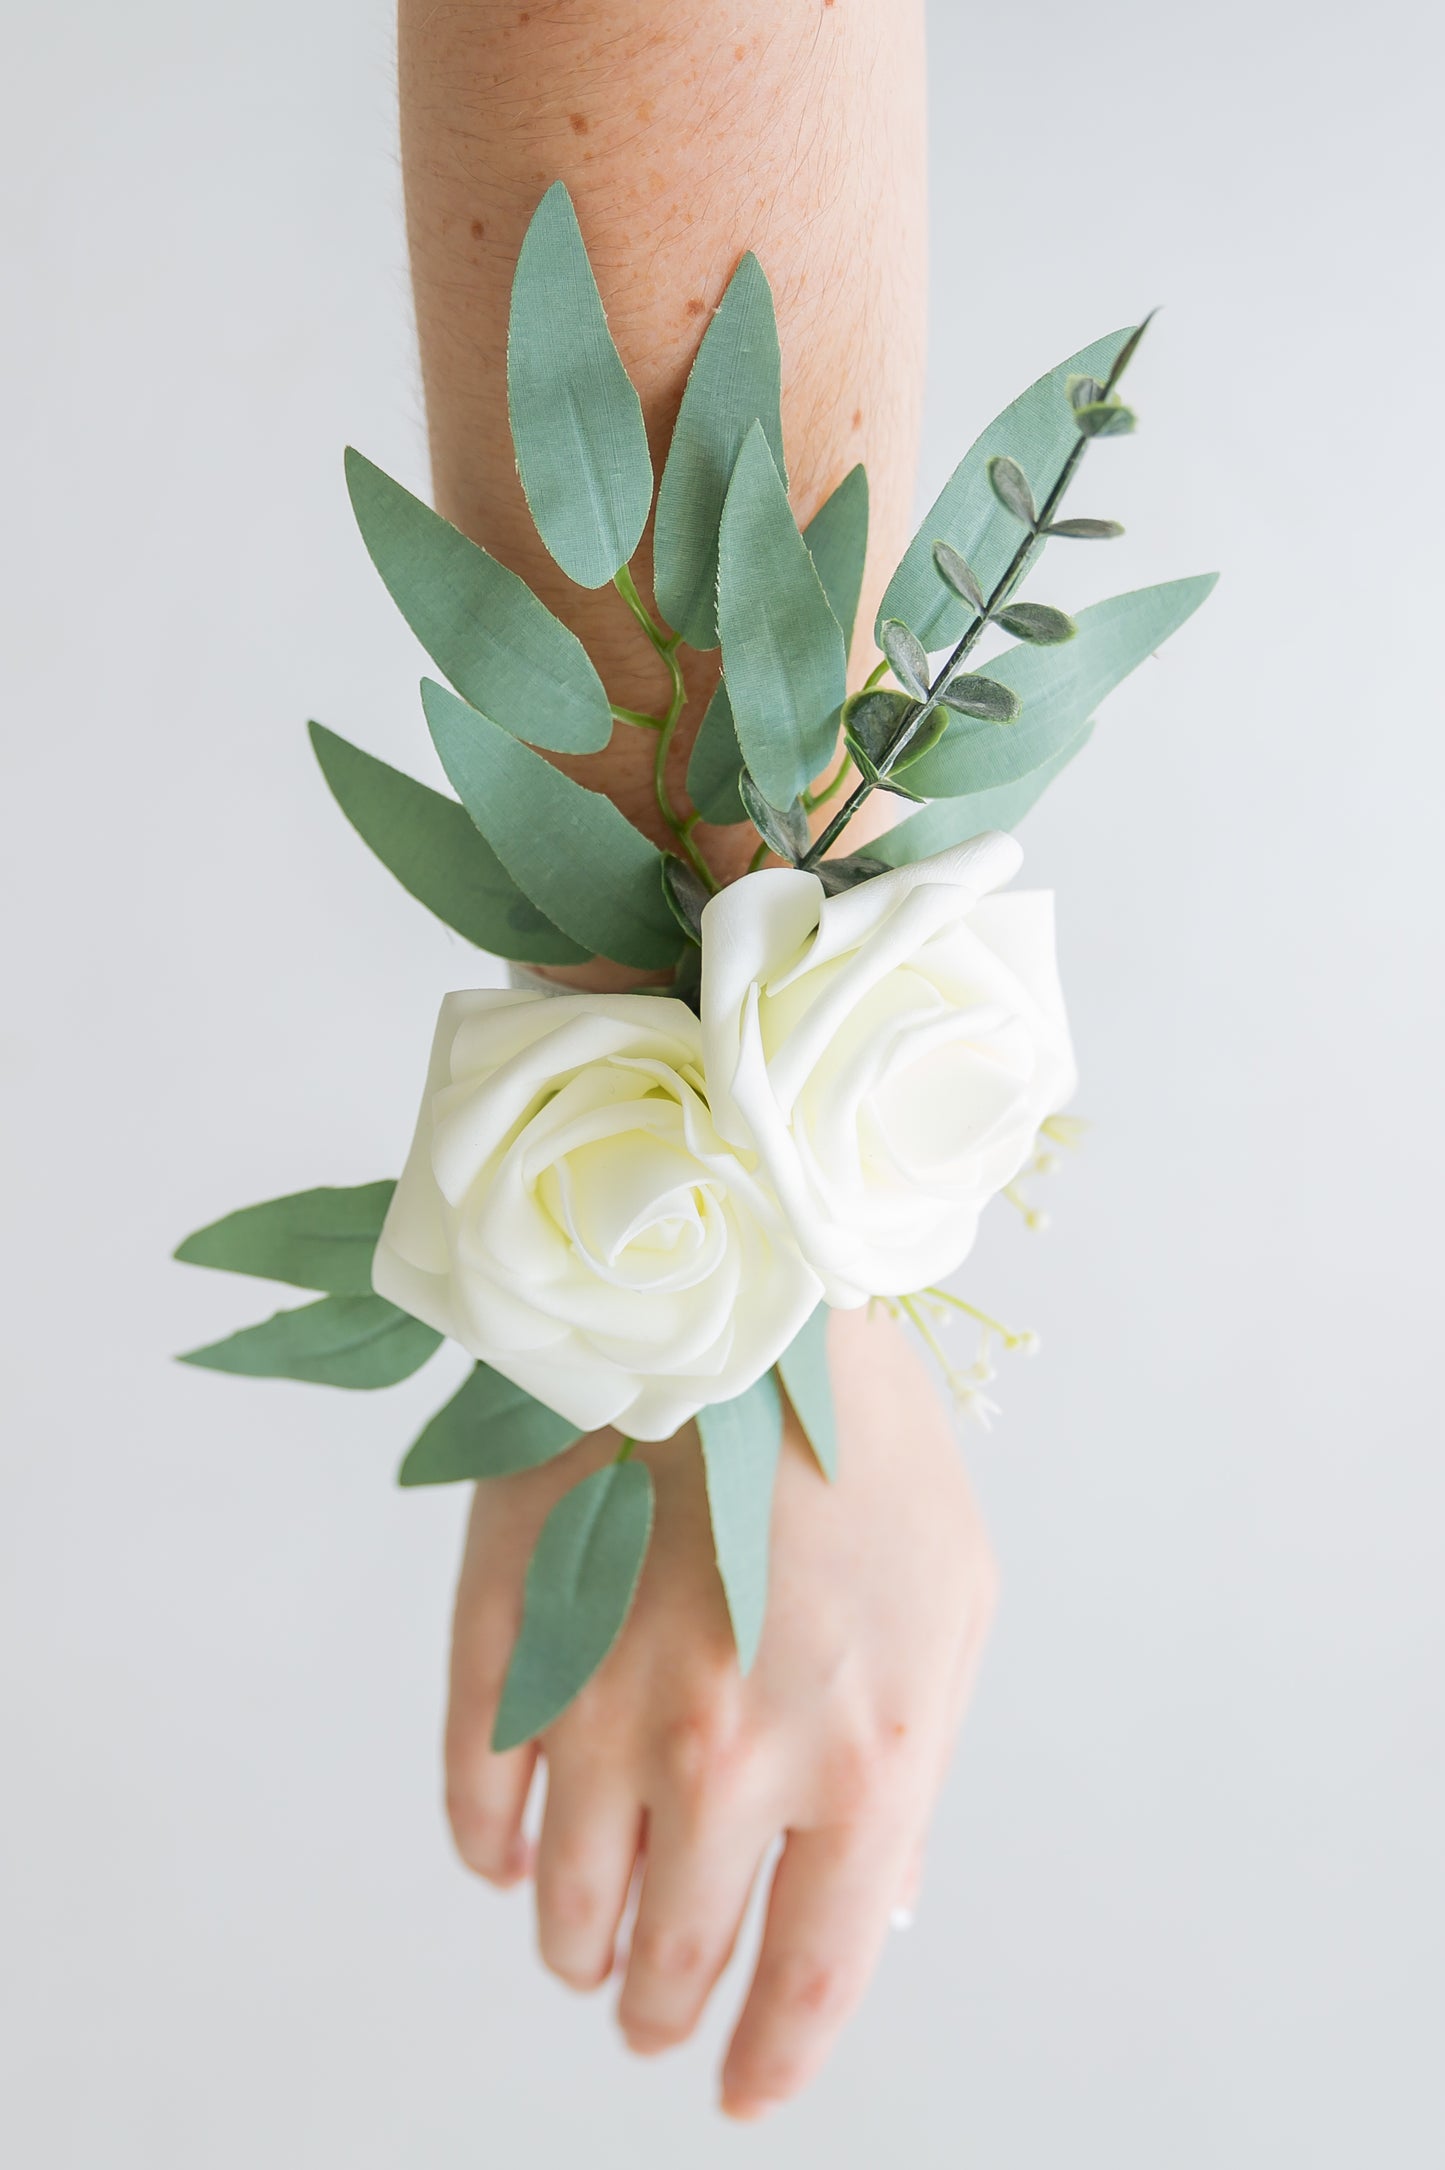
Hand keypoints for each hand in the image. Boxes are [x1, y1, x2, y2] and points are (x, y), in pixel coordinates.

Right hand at [443, 1303, 996, 2118]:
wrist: (735, 1295)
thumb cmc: (867, 1448)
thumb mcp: (954, 1608)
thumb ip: (912, 1769)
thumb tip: (863, 1905)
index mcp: (862, 1755)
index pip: (807, 1980)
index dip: (768, 2060)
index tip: (740, 2087)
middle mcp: (728, 1757)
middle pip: (669, 1963)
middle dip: (661, 2010)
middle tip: (656, 2009)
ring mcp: (605, 1703)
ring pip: (565, 1913)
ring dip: (581, 1949)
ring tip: (594, 1934)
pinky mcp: (510, 1643)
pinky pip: (478, 1812)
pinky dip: (497, 1857)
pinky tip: (518, 1854)